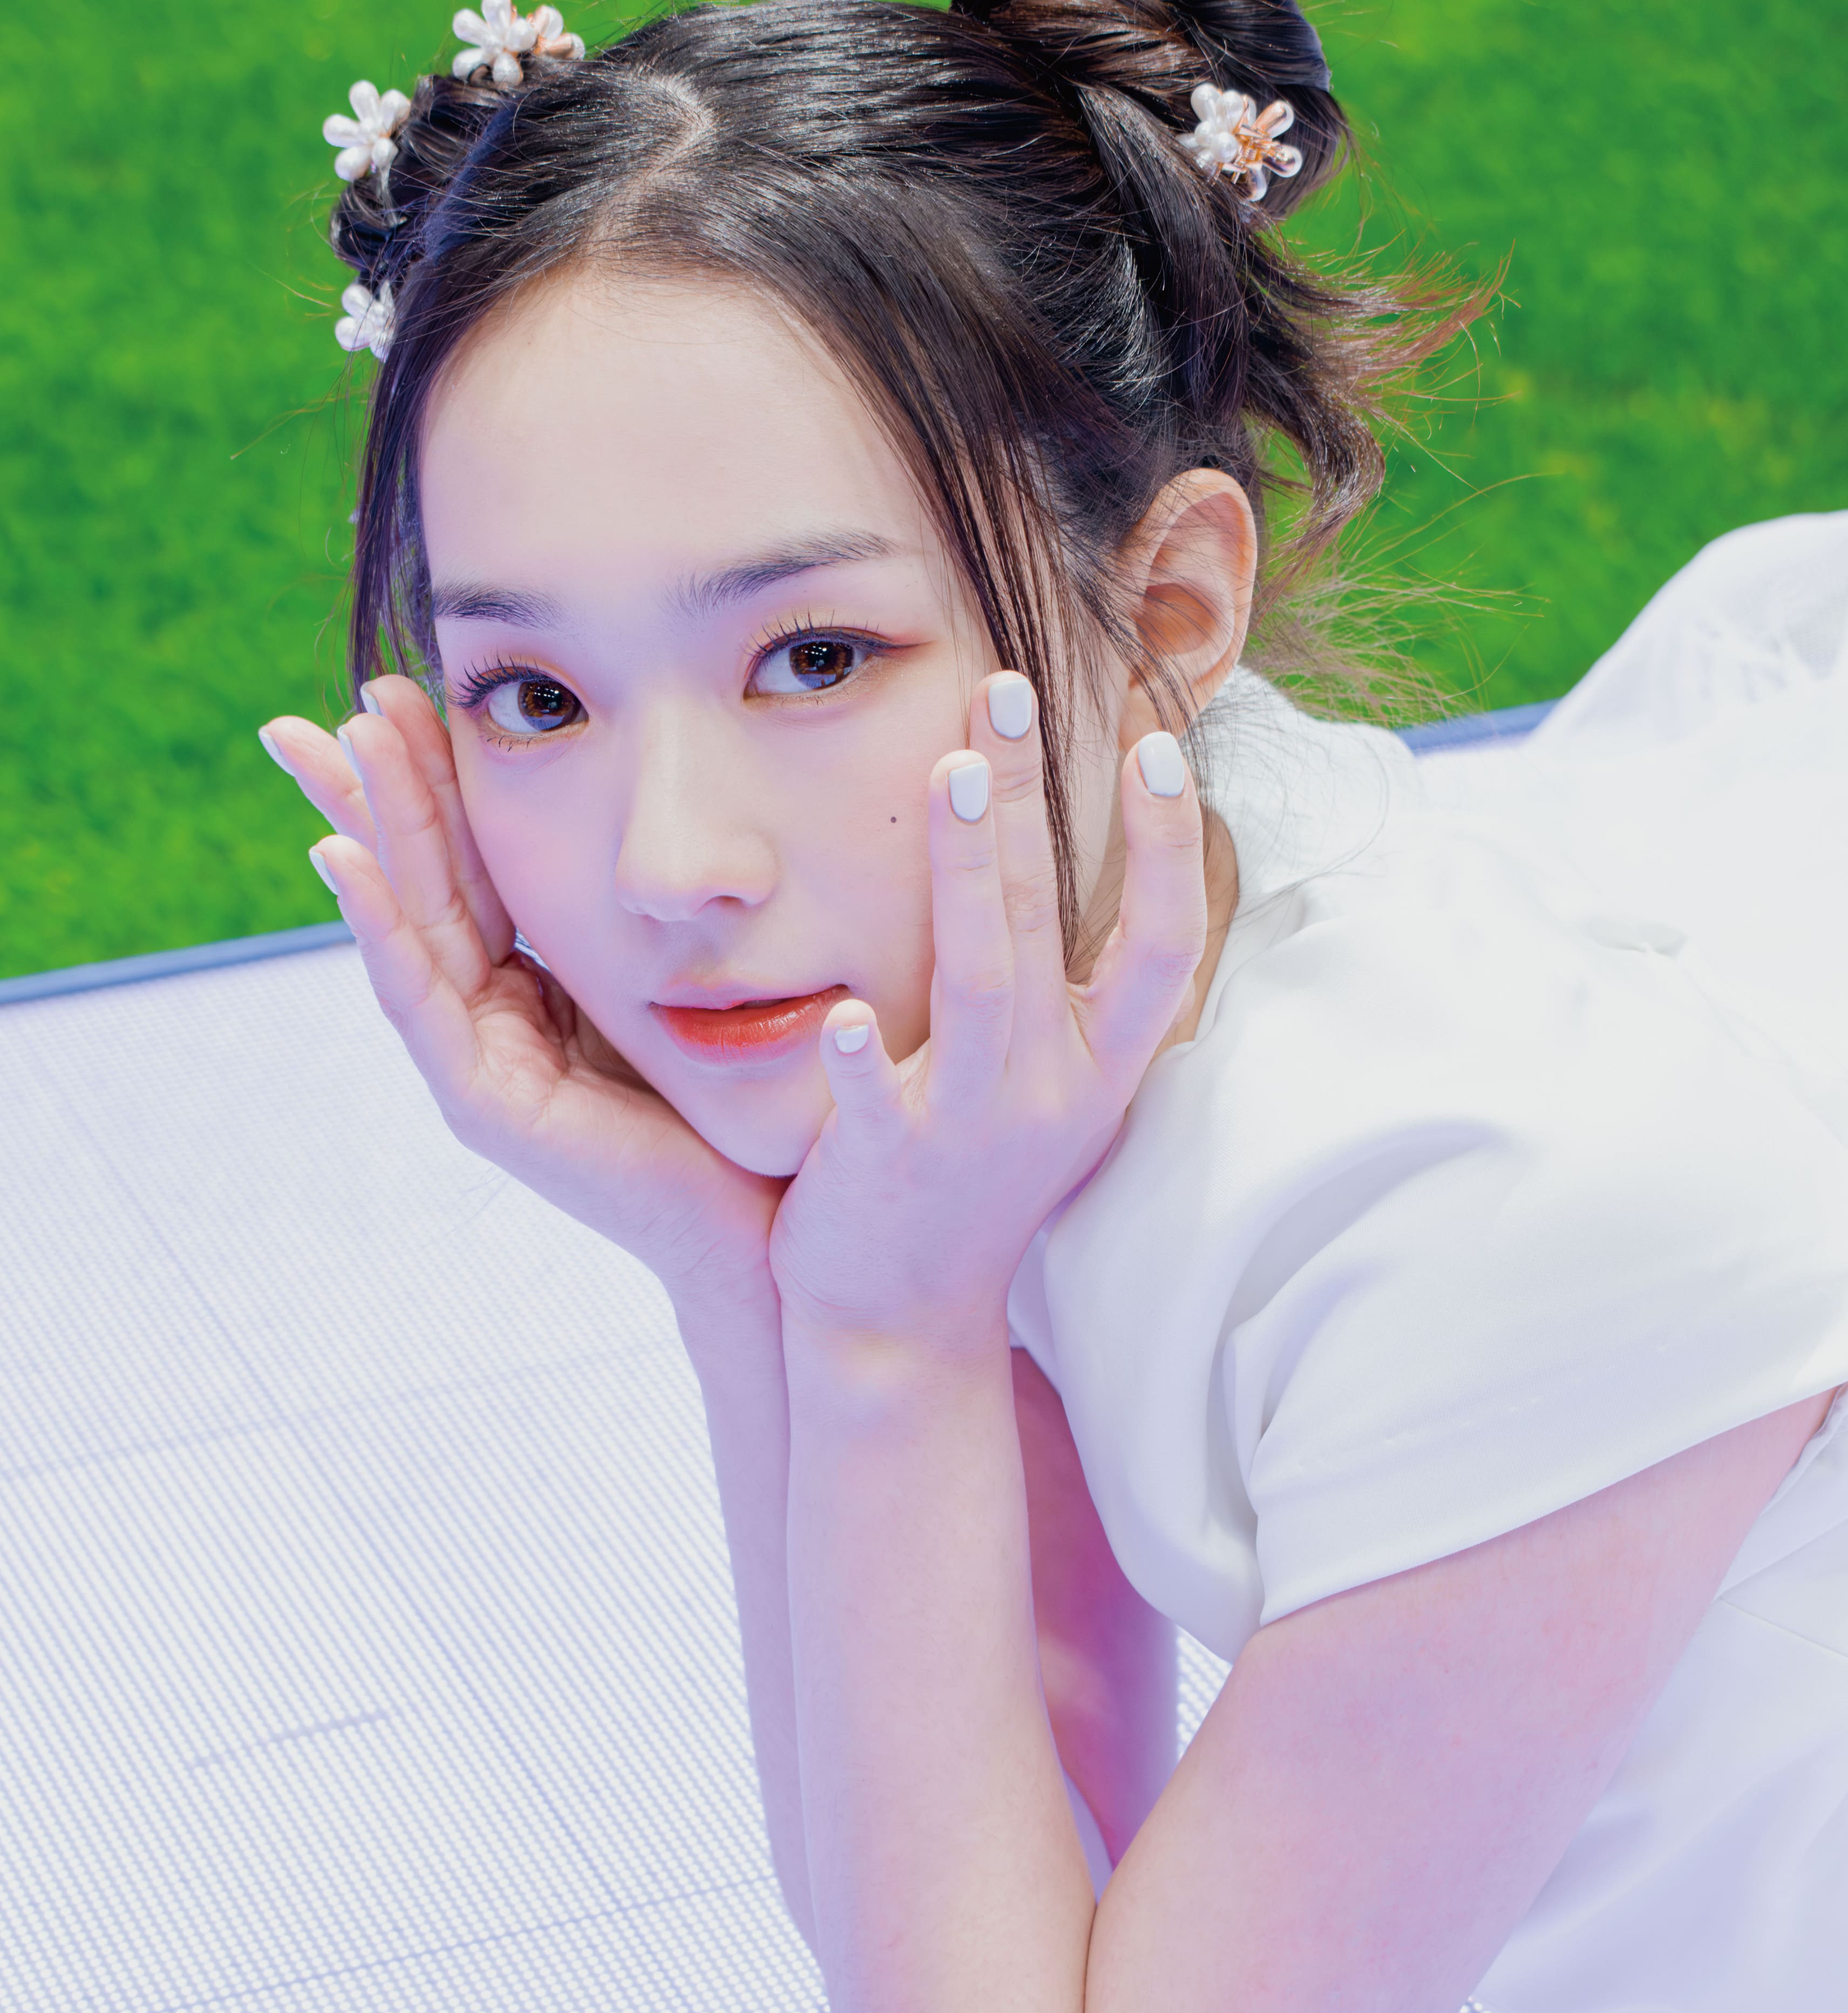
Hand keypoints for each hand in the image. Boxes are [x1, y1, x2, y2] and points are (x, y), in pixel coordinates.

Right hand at [259, 679, 785, 1314]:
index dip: (437, 779)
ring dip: (371, 830)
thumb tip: (670, 814)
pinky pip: (419, 1000)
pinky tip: (343, 861)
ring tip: (335, 744)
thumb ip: (643, 915)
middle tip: (340, 701)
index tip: (408, 689)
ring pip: (411, 922)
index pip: (475, 859)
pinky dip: (378, 928)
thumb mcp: (686, 977)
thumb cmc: (742, 1102)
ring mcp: (478, 1061)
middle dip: (379, 788)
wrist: (764, 1220)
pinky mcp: (483, 1103)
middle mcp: (493, 1017)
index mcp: (537, 980)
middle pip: (425, 878)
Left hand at [766, 673, 1206, 1352]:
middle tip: (1007, 688)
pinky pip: (877, 1103)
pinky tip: (845, 1014)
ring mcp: (970, 1128)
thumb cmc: (971, 1184)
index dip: (1168, 842)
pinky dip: (865, 1061)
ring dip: (972, 872)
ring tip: (953, 770)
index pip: (1160, 939)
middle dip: (1033, 800)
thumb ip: (1061, 989)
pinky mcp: (887, 1166)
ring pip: (983, 983)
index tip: (1155, 740)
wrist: (905, 1324)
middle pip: (1054, 922)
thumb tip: (1068, 866)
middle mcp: (1048, 1090)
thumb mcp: (1047, 1089)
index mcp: (1097, 1068)